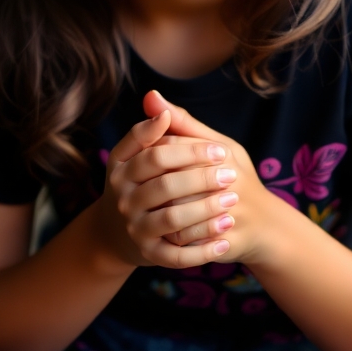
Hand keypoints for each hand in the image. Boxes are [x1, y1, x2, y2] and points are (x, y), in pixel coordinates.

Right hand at [95, 110, 239, 268]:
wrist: (119, 233)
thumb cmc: (144, 182)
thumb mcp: (145, 154)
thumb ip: (159, 128)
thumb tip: (154, 96)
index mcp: (121, 166)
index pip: (153, 152)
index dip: (188, 149)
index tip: (220, 149)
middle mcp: (122, 196)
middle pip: (164, 184)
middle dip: (201, 179)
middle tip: (232, 174)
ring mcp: (133, 227)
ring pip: (171, 219)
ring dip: (205, 211)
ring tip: (232, 202)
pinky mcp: (147, 254)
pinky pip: (176, 255)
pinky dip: (202, 250)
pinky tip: (225, 240)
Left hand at [142, 90, 294, 265]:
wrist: (266, 224)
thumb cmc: (233, 177)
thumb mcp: (215, 145)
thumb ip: (182, 123)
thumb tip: (149, 95)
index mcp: (223, 153)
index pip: (171, 146)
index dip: (153, 154)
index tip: (149, 163)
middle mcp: (229, 182)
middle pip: (171, 180)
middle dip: (154, 187)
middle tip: (146, 191)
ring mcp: (229, 214)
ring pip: (176, 213)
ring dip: (160, 214)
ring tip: (154, 211)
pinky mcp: (226, 241)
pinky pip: (187, 241)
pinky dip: (173, 237)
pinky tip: (166, 232)